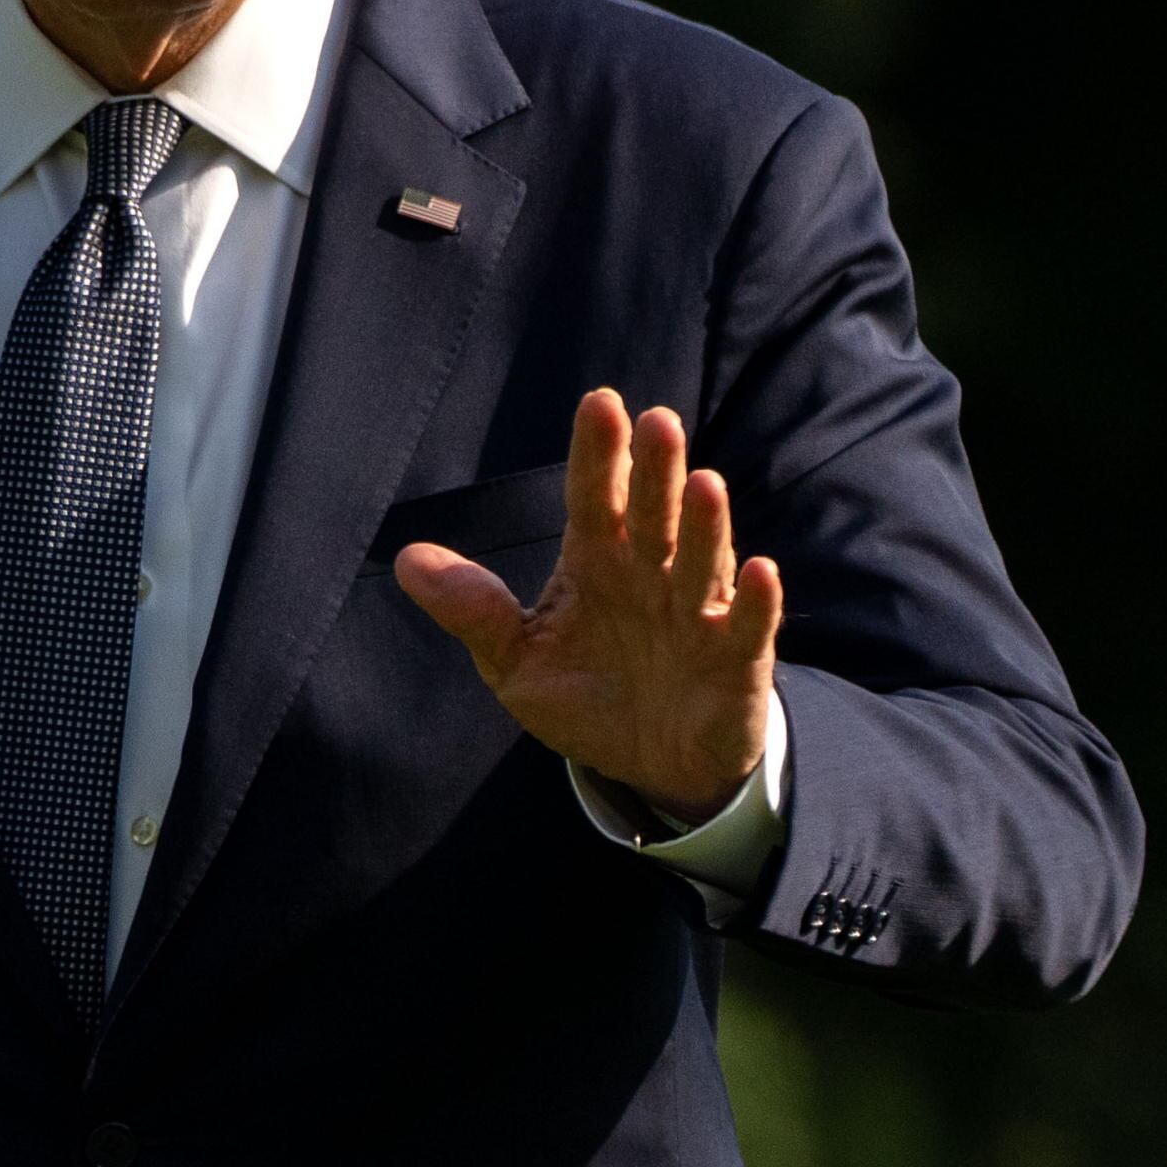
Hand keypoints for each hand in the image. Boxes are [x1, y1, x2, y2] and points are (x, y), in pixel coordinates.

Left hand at [394, 388, 778, 826]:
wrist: (651, 764)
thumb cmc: (585, 697)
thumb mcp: (516, 662)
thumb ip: (473, 611)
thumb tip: (406, 560)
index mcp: (597, 564)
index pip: (593, 499)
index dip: (597, 454)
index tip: (599, 403)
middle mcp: (651, 576)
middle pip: (651, 517)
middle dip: (653, 472)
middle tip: (655, 421)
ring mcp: (697, 614)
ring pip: (701, 561)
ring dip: (705, 525)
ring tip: (702, 483)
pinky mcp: (736, 661)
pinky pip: (748, 628)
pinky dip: (755, 603)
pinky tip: (759, 571)